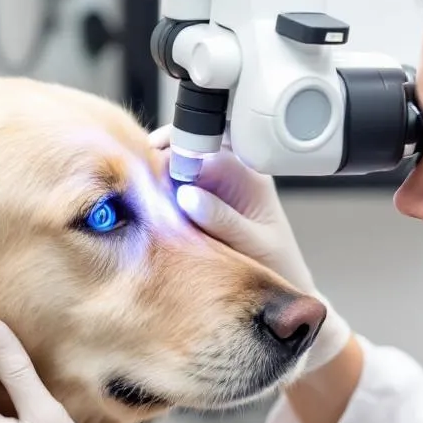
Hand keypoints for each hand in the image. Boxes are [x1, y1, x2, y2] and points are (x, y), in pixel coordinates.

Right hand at [150, 125, 351, 371]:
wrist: (284, 282)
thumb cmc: (278, 264)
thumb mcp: (254, 244)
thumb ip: (223, 220)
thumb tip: (188, 197)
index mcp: (250, 172)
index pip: (207, 141)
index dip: (176, 146)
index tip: (152, 164)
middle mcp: (230, 170)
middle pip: (185, 144)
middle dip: (158, 156)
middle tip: (137, 180)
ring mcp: (212, 184)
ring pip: (174, 163)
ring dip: (153, 174)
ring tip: (138, 194)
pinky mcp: (199, 199)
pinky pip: (171, 185)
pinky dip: (155, 191)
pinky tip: (146, 206)